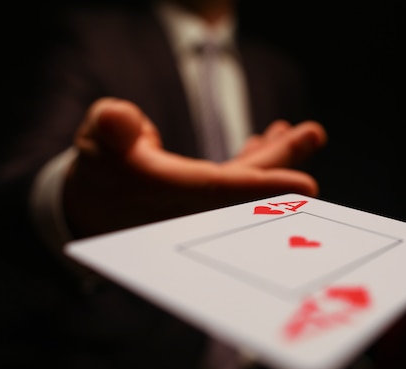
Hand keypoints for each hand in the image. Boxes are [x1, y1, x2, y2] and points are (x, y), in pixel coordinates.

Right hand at [63, 97, 326, 237]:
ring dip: (275, 156)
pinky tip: (268, 140)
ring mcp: (203, 210)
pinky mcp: (205, 203)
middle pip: (246, 188)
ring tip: (305, 131)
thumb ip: (108, 128)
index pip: (222, 192)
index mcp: (167, 197)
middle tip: (313, 133)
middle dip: (283, 162)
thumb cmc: (96, 169)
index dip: (264, 186)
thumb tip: (118, 119)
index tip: (305, 184)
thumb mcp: (95, 141)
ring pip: (246, 184)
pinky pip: (237, 184)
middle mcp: (193, 211)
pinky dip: (254, 164)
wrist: (92, 205)